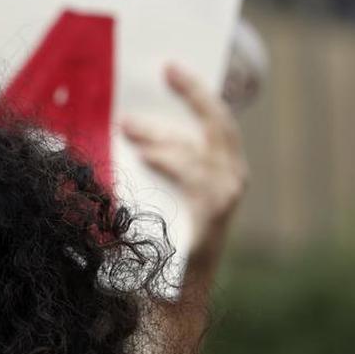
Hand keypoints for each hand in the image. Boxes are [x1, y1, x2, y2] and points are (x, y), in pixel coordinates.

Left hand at [121, 64, 247, 263]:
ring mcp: (226, 195)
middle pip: (216, 124)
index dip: (195, 88)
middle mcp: (232, 175)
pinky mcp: (214, 216)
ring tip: (127, 127)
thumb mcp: (156, 183)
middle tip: (157, 77)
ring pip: (195, 150)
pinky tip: (145, 156)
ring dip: (159, 135)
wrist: (172, 288)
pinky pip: (192, 179)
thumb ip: (152, 152)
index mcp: (222, 163)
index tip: (170, 65)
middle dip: (191, 95)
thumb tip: (122, 115)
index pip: (214, 116)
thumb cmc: (160, 230)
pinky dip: (168, 163)